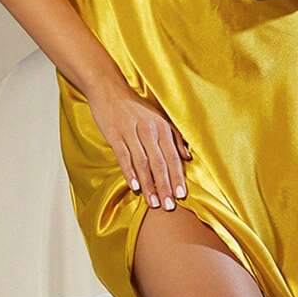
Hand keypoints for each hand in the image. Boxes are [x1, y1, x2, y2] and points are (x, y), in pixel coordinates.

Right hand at [88, 84, 191, 211]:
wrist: (110, 90)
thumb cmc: (136, 108)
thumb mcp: (159, 118)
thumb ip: (174, 137)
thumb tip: (187, 157)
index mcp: (162, 126)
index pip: (172, 156)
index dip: (177, 177)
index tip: (182, 196)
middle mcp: (149, 129)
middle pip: (159, 162)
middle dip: (165, 186)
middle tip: (169, 206)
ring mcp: (131, 131)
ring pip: (143, 162)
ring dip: (149, 185)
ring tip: (153, 203)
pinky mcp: (115, 134)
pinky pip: (124, 156)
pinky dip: (130, 172)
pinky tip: (134, 187)